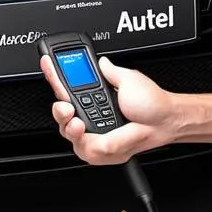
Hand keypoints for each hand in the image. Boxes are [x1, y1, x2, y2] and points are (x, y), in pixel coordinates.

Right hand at [40, 54, 178, 164]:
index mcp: (93, 98)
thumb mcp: (128, 78)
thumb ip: (109, 70)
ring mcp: (93, 134)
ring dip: (70, 128)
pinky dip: (87, 143)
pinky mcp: (99, 150)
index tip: (47, 62)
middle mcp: (90, 117)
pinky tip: (92, 136)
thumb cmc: (151, 103)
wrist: (164, 121)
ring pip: (68, 133)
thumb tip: (100, 61)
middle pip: (61, 114)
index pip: (67, 88)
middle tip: (66, 106)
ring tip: (79, 123)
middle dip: (58, 110)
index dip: (54, 76)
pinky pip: (84, 150)